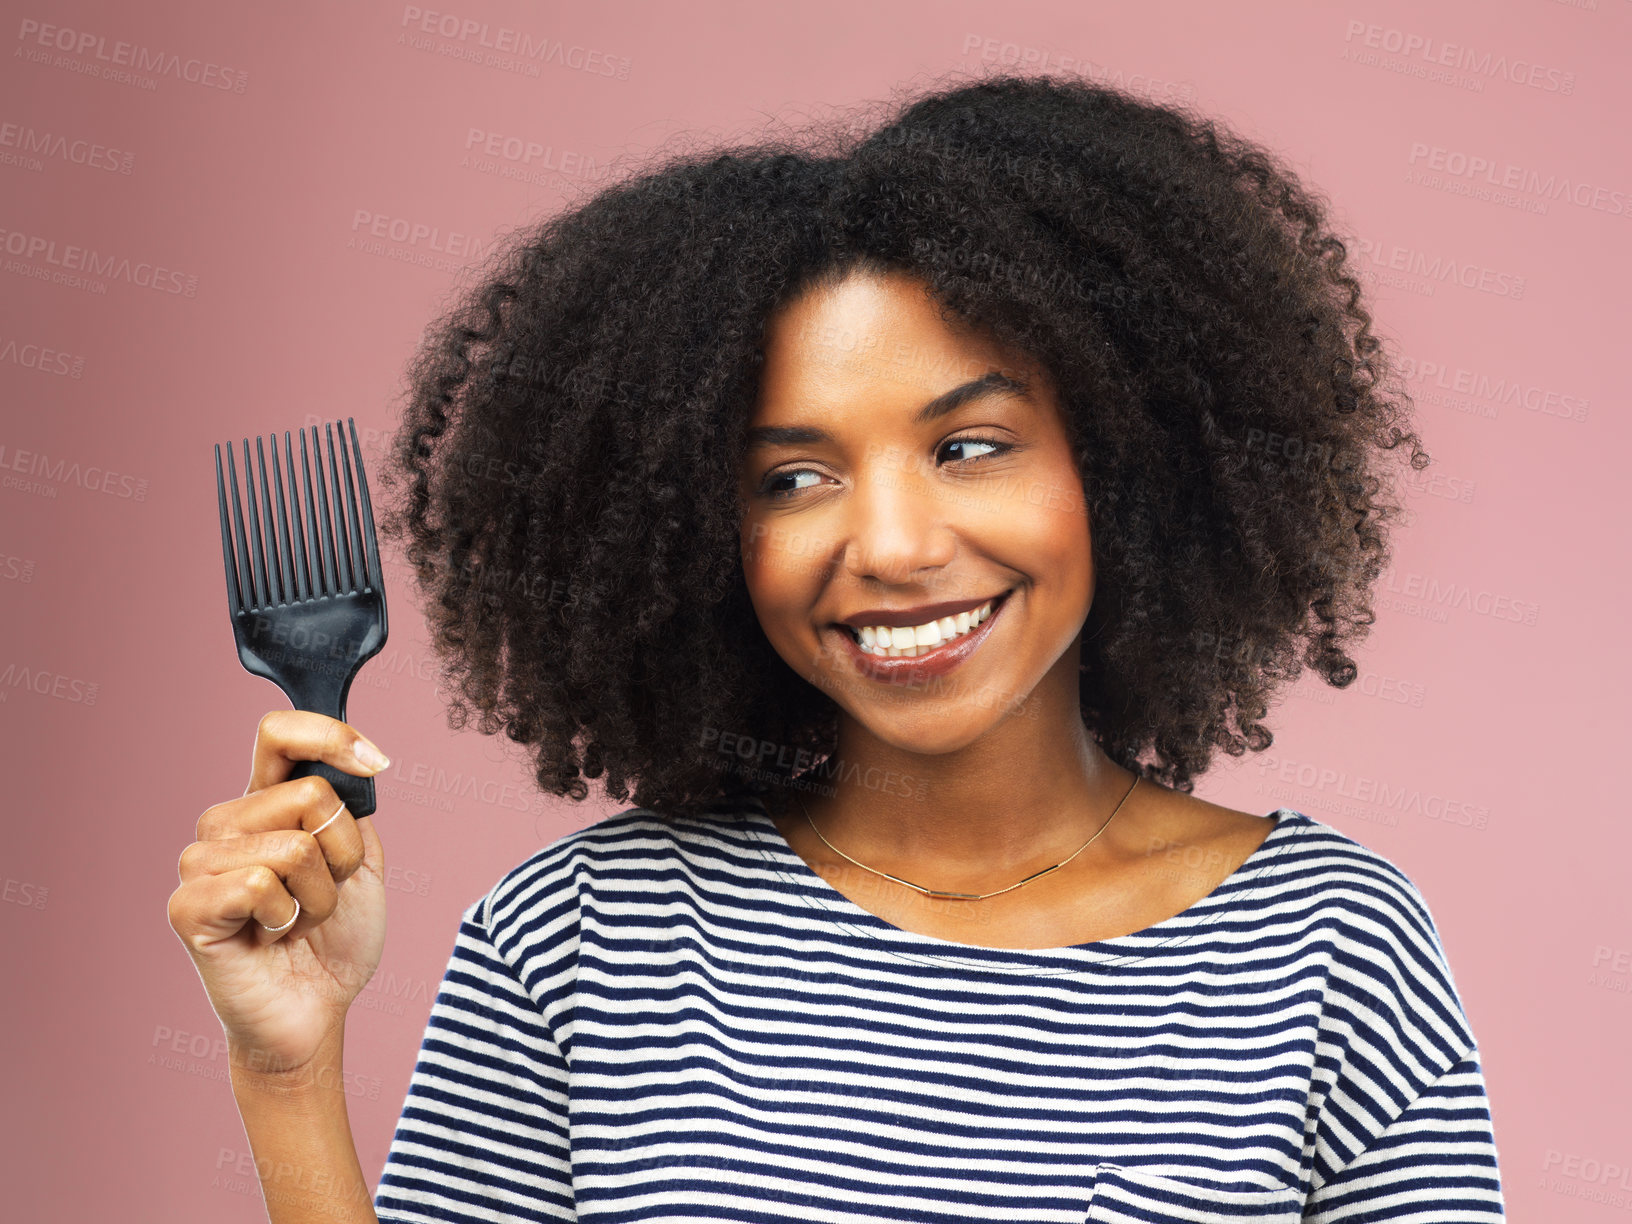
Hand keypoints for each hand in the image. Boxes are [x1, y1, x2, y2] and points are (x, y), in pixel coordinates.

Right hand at [167, 710, 390, 1078]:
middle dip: (344, 854)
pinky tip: (271, 937)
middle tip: (321, 896)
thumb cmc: (334, 938)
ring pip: (295, 846)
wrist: (317, 1009)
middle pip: (310, 795)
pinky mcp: (187, 906)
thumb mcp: (361, 861)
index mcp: (265, 802)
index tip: (376, 763)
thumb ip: (351, 808)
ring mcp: (199, 863)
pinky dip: (286, 918)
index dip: (332, 734)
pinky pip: (261, 885)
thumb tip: (351, 766)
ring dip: (319, 895)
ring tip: (296, 921)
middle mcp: (225, 823)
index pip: (280, 732)